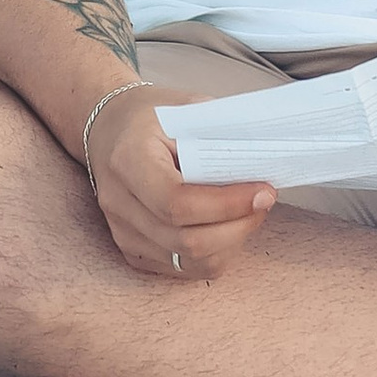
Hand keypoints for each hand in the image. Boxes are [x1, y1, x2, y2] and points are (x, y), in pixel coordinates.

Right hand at [84, 82, 275, 282]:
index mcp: (127, 159)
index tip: (263, 190)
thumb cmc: (152, 116)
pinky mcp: (132, 251)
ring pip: (191, 260)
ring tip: (248, 212)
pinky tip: (226, 225)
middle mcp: (118, 202)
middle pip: (186, 239)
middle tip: (265, 199)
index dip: (227, 204)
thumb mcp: (187, 108)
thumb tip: (266, 163)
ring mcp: (123, 232)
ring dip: (232, 241)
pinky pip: (184, 268)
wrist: (109, 128)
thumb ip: (221, 136)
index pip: (176, 203)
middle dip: (239, 225)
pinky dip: (216, 252)